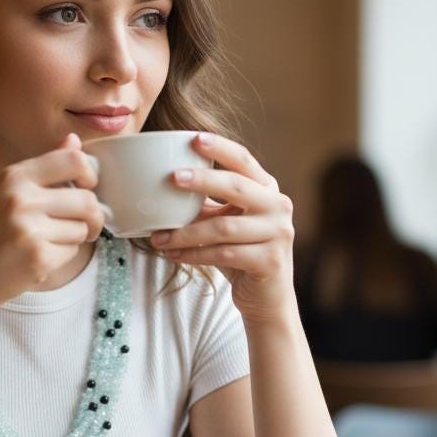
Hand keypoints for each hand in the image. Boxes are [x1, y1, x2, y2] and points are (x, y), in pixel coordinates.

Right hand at [0, 133, 106, 311]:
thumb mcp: (5, 190)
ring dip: (73, 238)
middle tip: (85, 227)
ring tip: (47, 242)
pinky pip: (72, 252)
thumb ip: (43, 167)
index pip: (73, 161)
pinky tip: (39, 258)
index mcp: (14, 176)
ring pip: (82, 228)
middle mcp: (21, 198)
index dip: (90, 175)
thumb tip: (74, 140)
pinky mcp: (38, 258)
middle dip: (92, 217)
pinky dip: (62, 257)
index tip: (87, 187)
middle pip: (87, 200)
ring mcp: (29, 229)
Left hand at [148, 133, 296, 322]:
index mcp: (267, 189)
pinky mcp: (270, 261)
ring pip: (224, 227)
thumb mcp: (223, 223)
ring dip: (186, 232)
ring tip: (158, 237)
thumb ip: (204, 204)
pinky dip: (194, 254)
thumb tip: (158, 187)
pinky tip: (172, 254)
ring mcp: (278, 234)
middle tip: (171, 178)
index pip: (244, 160)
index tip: (193, 138)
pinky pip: (224, 254)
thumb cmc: (240, 254)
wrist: (266, 298)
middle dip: (202, 180)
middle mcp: (278, 206)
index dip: (220, 147)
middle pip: (237, 187)